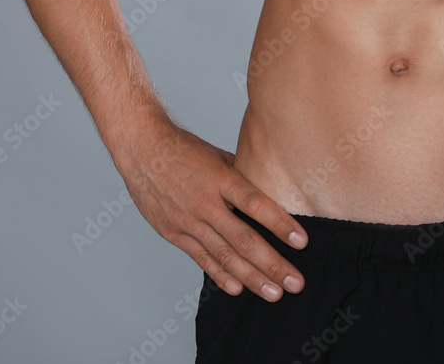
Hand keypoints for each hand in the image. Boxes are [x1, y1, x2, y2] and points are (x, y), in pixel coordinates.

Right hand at [115, 118, 307, 301]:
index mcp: (221, 178)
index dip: (280, 224)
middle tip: (296, 283)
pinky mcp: (174, 233)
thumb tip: (272, 192)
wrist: (142, 150)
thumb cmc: (186, 149)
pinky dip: (221, 275)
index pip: (255, 204)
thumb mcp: (220, 156)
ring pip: (224, 255)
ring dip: (252, 278)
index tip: (302, 242)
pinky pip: (201, 258)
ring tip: (274, 293)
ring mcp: (188, 221)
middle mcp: (205, 203)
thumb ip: (244, 177)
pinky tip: (238, 289)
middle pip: (243, 239)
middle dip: (272, 264)